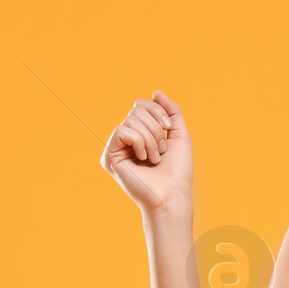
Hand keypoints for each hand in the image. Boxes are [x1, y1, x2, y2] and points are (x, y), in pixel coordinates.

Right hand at [100, 90, 193, 213]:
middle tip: (160, 151)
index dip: (157, 111)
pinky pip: (123, 130)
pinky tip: (142, 159)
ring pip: (131, 120)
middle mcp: (126, 139)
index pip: (141, 105)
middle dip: (155, 128)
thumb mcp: (179, 135)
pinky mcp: (109, 156)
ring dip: (150, 139)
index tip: (168, 128)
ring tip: (153, 159)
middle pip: (136, 109)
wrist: (172, 195)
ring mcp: (117, 147)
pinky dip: (139, 142)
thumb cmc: (178, 171)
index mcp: (141, 133)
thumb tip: (156, 92)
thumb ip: (171, 112)